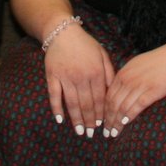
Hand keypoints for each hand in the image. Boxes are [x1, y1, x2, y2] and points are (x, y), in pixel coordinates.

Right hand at [42, 20, 115, 135]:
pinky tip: (60, 119)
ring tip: (79, 131)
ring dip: (76, 119)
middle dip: (89, 121)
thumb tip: (112, 92)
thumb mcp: (102, 54)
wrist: (63, 32)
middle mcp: (82, 76)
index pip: (100, 98)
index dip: (101, 113)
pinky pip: (54, 95)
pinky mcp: (52, 76)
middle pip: (87, 103)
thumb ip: (109, 72)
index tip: (101, 125)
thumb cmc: (85, 44)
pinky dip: (57, 108)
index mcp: (96, 71)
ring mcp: (66, 76)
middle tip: (90, 134)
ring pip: (72, 103)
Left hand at [103, 42, 165, 133]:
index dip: (104, 111)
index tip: (103, 122)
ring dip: (117, 122)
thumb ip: (126, 77)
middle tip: (107, 133)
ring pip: (123, 107)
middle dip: (108, 120)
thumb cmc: (158, 61)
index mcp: (123, 73)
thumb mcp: (136, 65)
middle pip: (113, 104)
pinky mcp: (152, 91)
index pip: (108, 96)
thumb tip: (118, 90)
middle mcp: (128, 80)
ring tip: (115, 133)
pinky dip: (130, 116)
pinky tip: (126, 123)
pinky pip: (137, 106)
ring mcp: (139, 85)